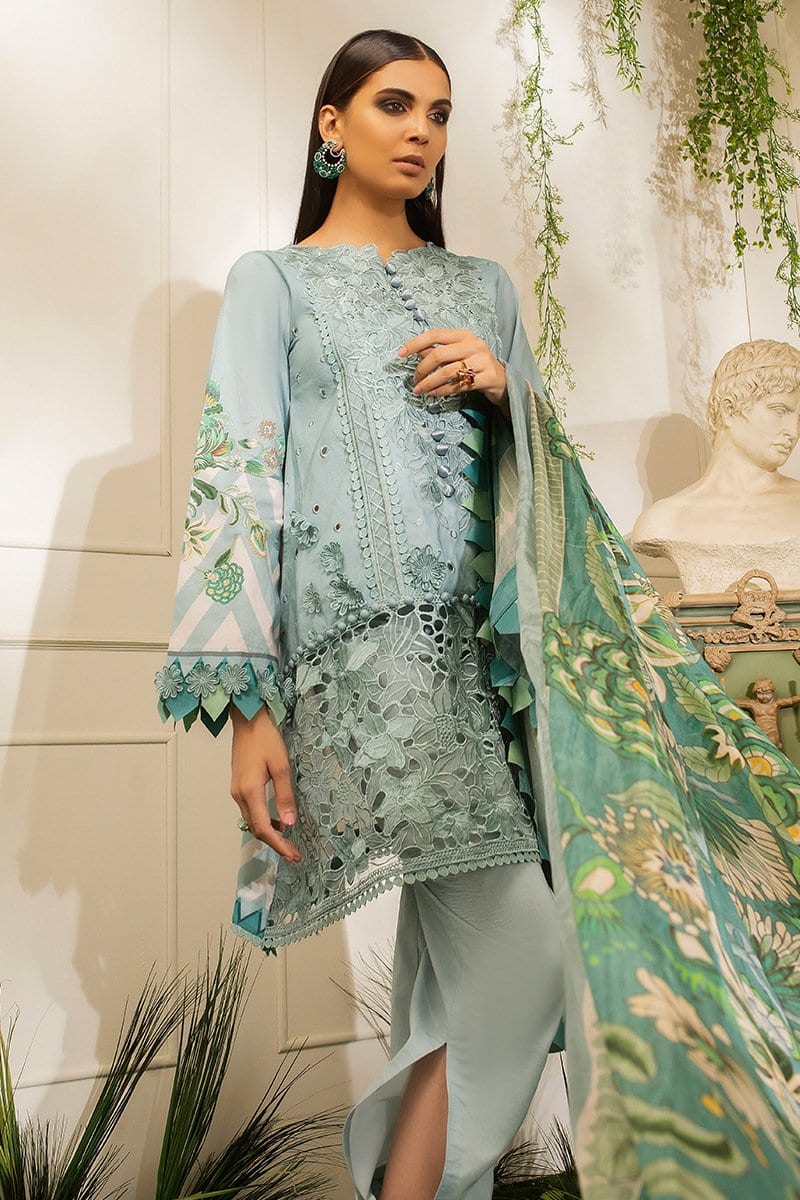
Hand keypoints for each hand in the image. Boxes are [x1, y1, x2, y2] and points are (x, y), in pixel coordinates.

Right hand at [230, 704, 300, 862]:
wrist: (248, 720)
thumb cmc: (265, 738)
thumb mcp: (281, 766)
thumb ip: (284, 796)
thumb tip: (289, 824)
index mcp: (250, 791)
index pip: (263, 827)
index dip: (278, 844)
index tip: (292, 854)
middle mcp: (239, 795)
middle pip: (255, 828)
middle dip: (275, 843)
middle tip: (293, 853)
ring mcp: (236, 791)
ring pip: (252, 821)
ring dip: (269, 833)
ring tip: (288, 840)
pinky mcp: (238, 786)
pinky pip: (250, 811)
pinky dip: (263, 820)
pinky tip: (276, 820)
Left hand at [397, 328, 508, 415]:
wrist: (501, 380)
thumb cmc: (476, 365)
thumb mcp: (458, 354)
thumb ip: (438, 352)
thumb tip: (416, 351)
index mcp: (464, 335)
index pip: (435, 334)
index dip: (415, 343)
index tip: (400, 353)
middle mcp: (474, 345)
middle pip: (440, 354)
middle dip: (422, 369)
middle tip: (414, 380)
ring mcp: (482, 361)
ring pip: (448, 371)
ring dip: (430, 383)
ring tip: (420, 390)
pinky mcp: (487, 377)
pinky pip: (459, 385)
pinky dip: (443, 390)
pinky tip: (433, 394)